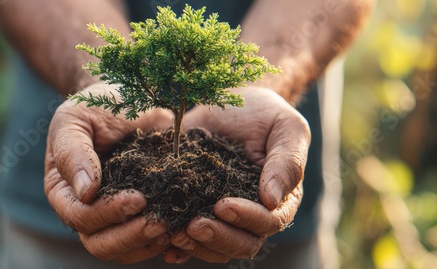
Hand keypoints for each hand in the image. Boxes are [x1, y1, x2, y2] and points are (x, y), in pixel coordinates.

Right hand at [44, 83, 173, 263]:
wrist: (130, 100)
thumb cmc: (98, 106)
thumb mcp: (76, 119)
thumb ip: (73, 152)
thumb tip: (85, 192)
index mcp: (64, 191)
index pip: (79, 217)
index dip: (107, 214)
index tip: (138, 198)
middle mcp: (87, 210)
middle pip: (101, 244)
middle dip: (130, 236)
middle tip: (160, 222)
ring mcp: (115, 215)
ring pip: (126, 249)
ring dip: (149, 243)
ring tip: (174, 227)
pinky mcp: (142, 213)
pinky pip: (149, 241)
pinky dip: (165, 241)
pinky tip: (182, 230)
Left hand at [165, 86, 309, 262]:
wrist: (230, 103)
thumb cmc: (264, 114)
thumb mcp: (286, 128)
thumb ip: (287, 162)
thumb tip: (272, 199)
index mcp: (279, 199)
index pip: (268, 221)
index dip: (246, 218)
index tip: (223, 204)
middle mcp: (252, 213)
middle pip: (242, 243)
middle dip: (218, 238)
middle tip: (194, 226)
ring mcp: (222, 215)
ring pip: (216, 247)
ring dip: (197, 246)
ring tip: (174, 234)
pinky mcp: (197, 208)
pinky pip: (191, 237)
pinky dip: (179, 246)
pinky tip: (164, 244)